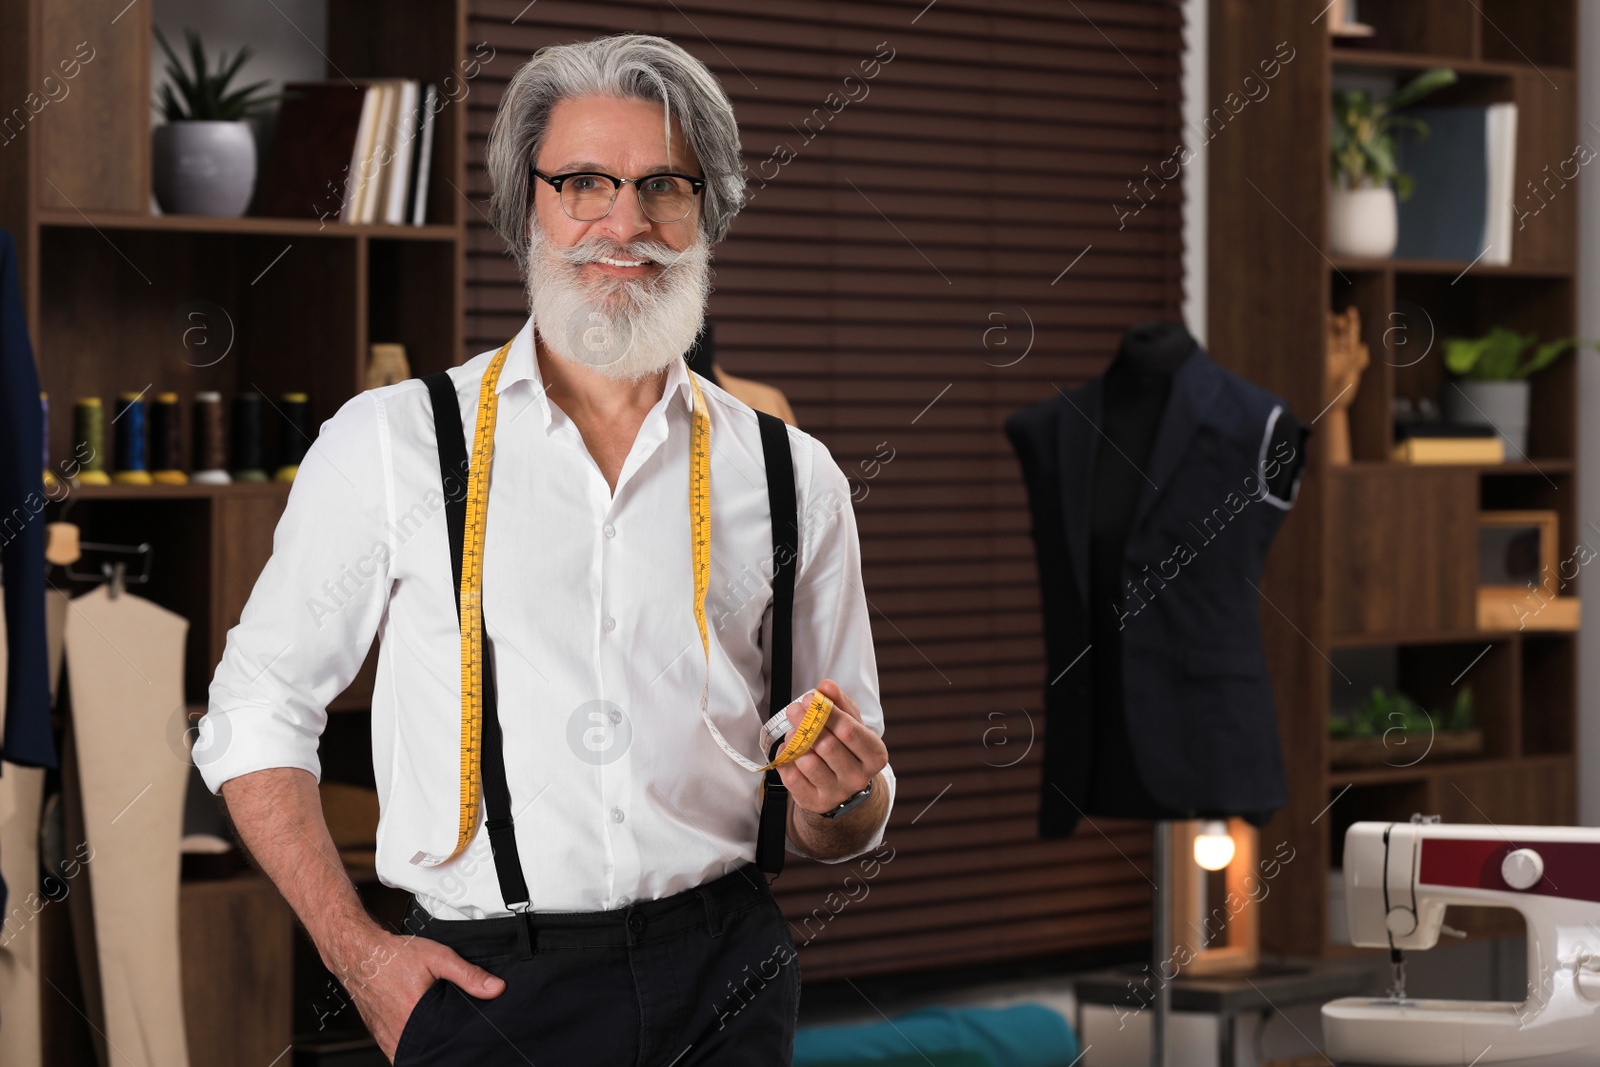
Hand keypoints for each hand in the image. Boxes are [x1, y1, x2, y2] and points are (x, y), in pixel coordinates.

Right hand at [324, 924, 505, 1061]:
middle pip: (429, 1051)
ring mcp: (387, 1038)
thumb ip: (469, 975)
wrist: (360, 954)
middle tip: (454, 1032)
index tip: (468, 1037)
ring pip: (413, 1054)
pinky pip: (399, 1052)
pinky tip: (424, 1034)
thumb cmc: (394, 956)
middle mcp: (398, 1033)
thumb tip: (496, 989)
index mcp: (413, 1016)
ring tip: (440, 1032)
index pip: (444, 1044)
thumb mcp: (438, 958)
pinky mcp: (380, 1038)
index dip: (459, 1042)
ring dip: (427, 1047)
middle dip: (444, 1044)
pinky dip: (413, 1046)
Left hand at [776, 678, 888, 815]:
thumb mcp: (851, 724)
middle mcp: (858, 777)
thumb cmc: (848, 749)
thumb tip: (826, 686)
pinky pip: (792, 778)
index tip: (808, 699)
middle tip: (793, 710)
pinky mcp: (815, 802)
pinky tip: (789, 750)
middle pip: (827, 745)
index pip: (849, 731)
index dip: (826, 712)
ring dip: (795, 742)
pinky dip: (785, 760)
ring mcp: (837, 793)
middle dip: (806, 723)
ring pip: (809, 762)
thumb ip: (839, 703)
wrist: (844, 788)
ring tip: (793, 733)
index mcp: (874, 755)